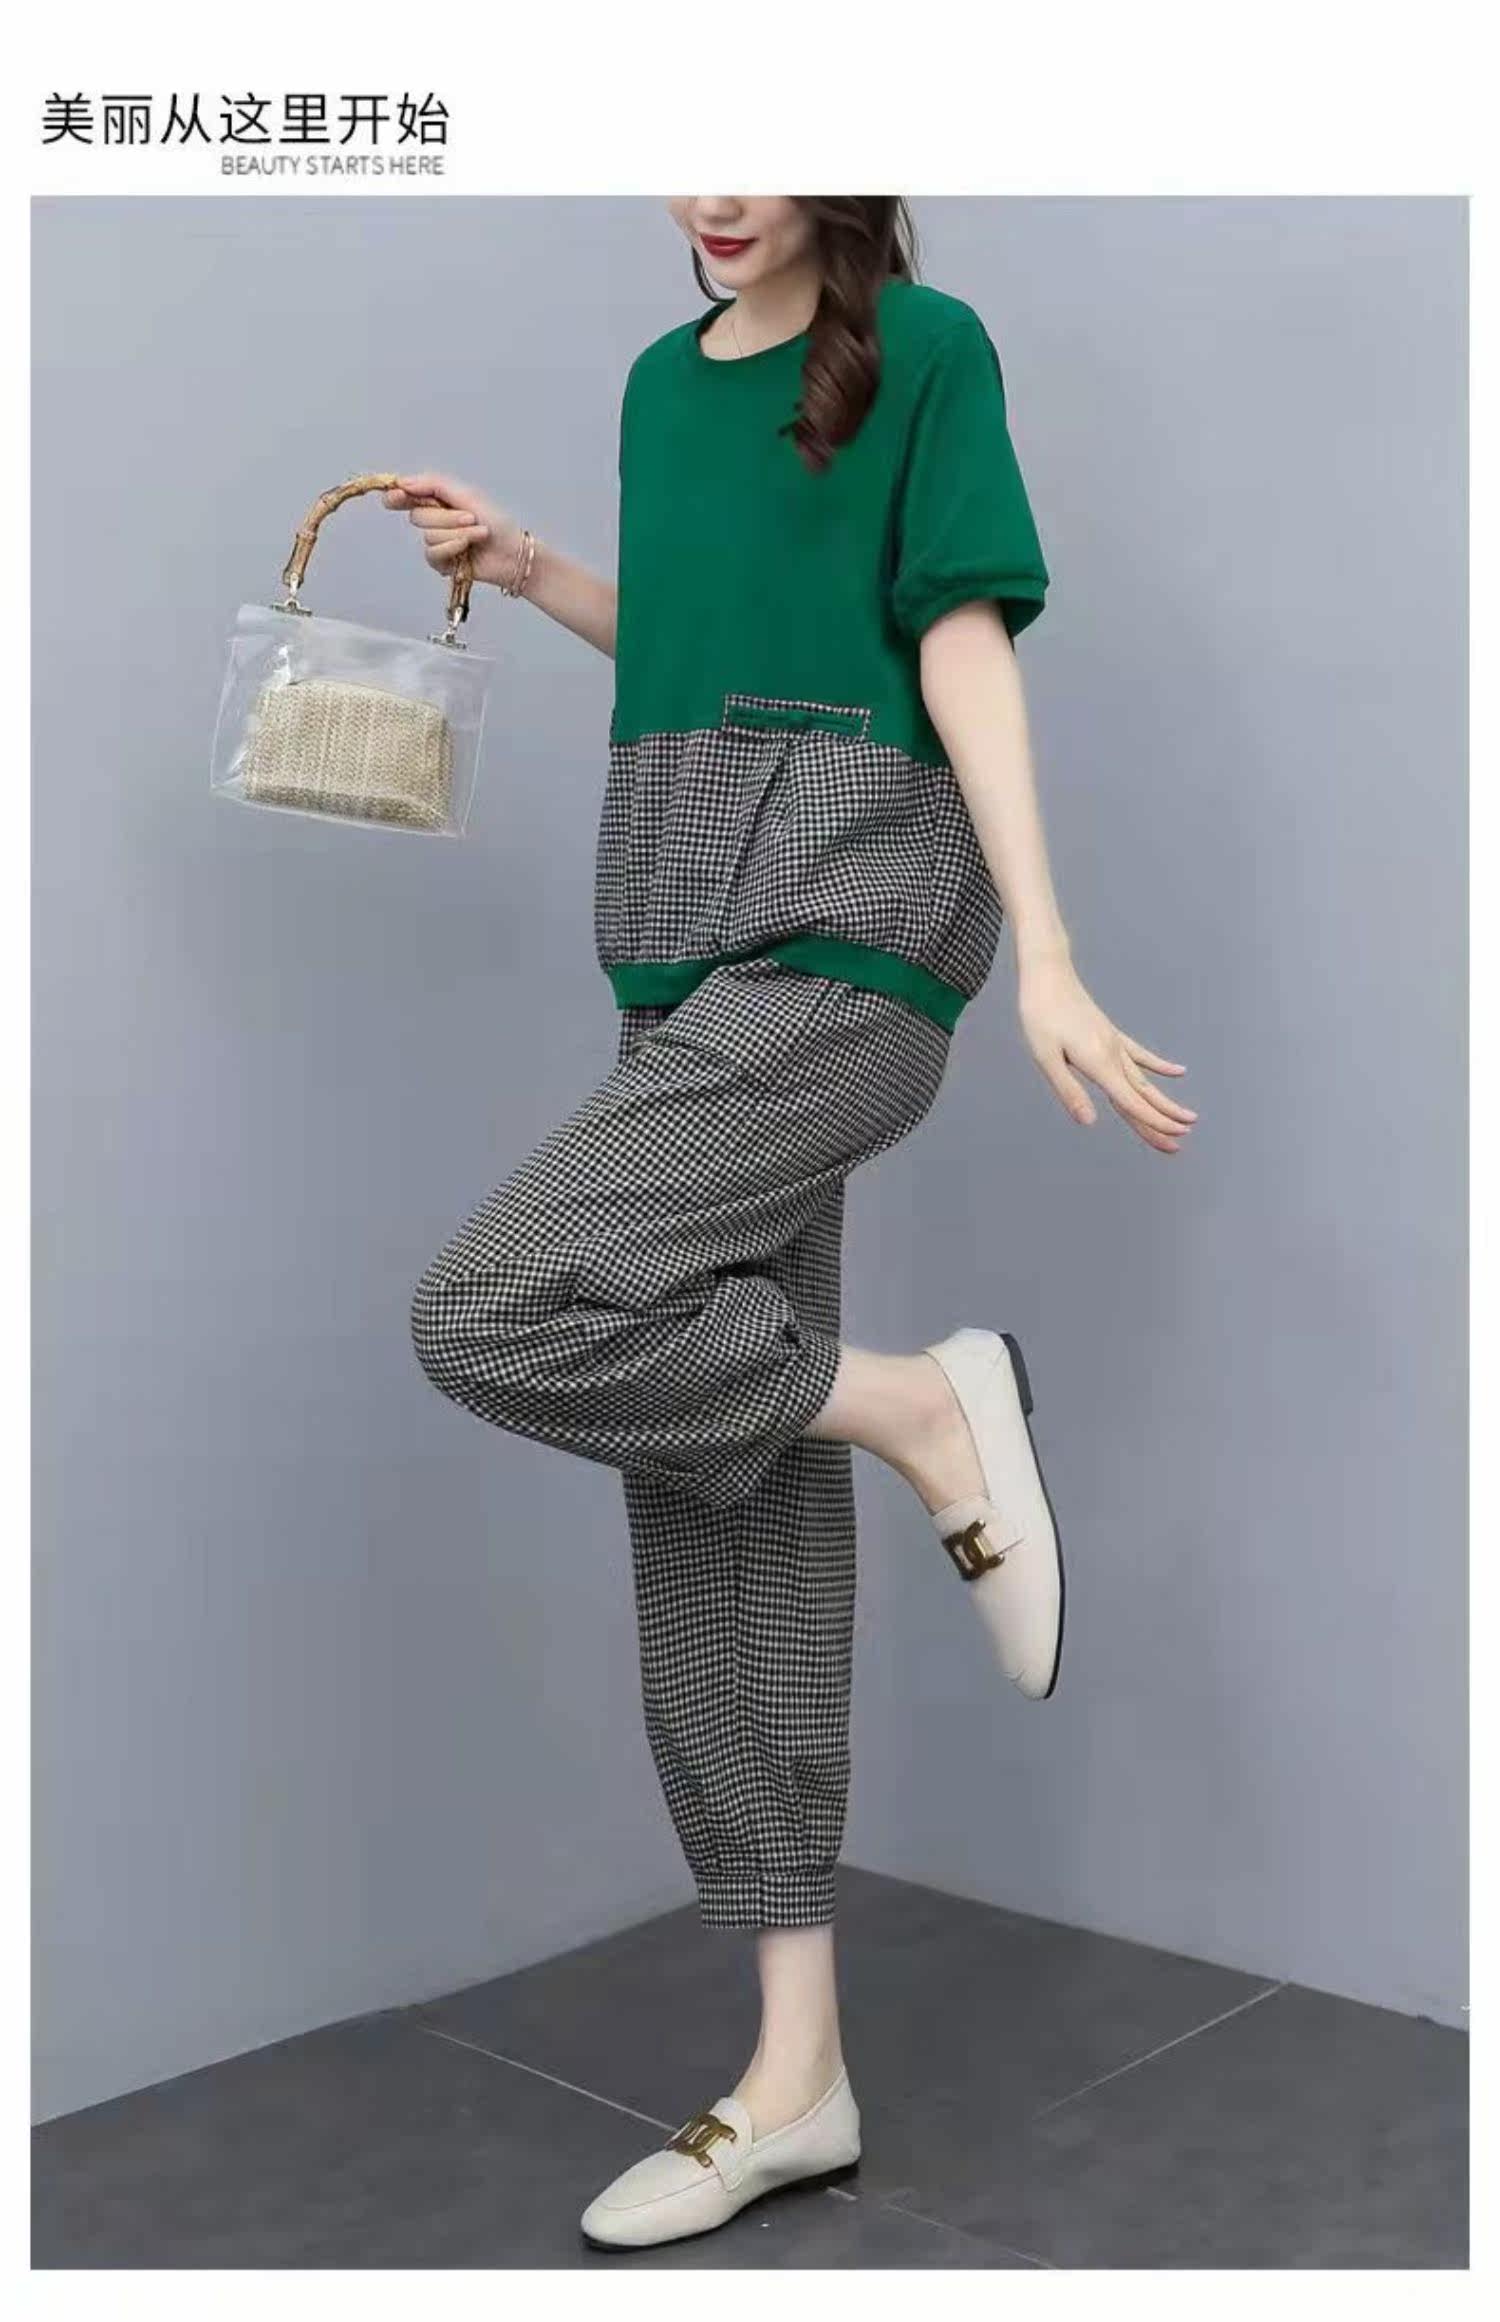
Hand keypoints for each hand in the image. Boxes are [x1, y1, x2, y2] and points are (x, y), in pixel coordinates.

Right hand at [381, 471, 519, 592]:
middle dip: (445, 518)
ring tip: (478, 533)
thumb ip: (433, 484)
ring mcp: (437, 543)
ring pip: (428, 536)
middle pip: (417, 517)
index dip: (397, 496)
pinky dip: (451, 548)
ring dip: (456, 534)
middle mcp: (435, 521)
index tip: (394, 495)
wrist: (513, 552)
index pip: (407, 497)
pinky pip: (432, 554)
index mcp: (438, 501)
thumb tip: (402, 482)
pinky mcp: (442, 563)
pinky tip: (467, 549)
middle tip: (470, 517)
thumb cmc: (496, 521)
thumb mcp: (465, 494)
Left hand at [1017, 950, 1195, 1155]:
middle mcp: (1113, 1055)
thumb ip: (1069, 1090)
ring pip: (1145, 1080)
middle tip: (1181, 1144)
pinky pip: (1141, 1055)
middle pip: (1142, 1096)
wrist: (1048, 973)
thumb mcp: (1045, 1056)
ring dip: (1165, 1102)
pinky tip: (1179, 1072)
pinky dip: (1160, 1066)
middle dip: (1162, 1121)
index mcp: (1098, 1063)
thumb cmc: (1040, 1014)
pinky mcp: (1111, 1034)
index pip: (1130, 1102)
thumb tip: (1090, 1122)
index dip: (1152, 1124)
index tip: (1174, 1139)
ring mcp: (1115, 1044)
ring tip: (1187, 1118)